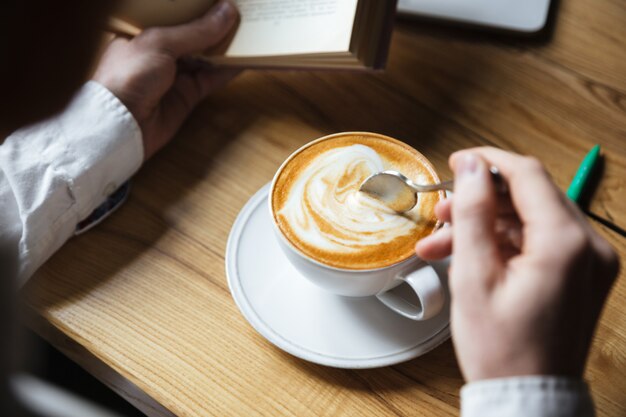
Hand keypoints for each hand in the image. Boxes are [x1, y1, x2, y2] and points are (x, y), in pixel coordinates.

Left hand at [93, 0, 238, 159]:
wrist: (120, 125)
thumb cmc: (128, 75)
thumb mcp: (160, 43)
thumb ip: (196, 30)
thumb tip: (227, 11)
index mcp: (143, 30)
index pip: (174, 13)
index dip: (197, 6)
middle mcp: (159, 51)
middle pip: (193, 34)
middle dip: (215, 25)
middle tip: (240, 12)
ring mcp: (174, 74)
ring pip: (206, 56)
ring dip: (226, 47)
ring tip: (250, 31)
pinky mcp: (187, 95)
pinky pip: (212, 78)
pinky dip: (228, 70)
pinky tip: (246, 59)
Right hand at [416, 148, 618, 381]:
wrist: (526, 397)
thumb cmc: (501, 349)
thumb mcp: (474, 276)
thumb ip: (473, 214)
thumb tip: (472, 167)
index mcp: (566, 244)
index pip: (527, 175)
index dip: (487, 162)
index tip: (457, 163)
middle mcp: (589, 247)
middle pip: (529, 196)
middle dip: (480, 201)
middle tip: (442, 214)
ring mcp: (589, 262)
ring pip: (530, 219)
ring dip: (486, 225)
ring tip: (442, 243)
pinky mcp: (582, 274)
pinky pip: (540, 242)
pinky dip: (504, 244)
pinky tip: (468, 256)